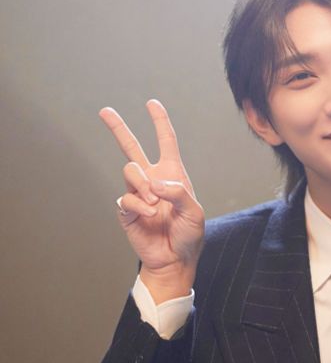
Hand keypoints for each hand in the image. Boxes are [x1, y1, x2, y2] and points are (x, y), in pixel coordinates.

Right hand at [100, 99, 204, 301]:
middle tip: (105, 111)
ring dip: (142, 185)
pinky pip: (126, 198)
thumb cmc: (189, 235)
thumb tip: (154, 183)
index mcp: (172, 174)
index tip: (151, 103)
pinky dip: (139, 206)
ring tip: (155, 204)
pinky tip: (149, 214)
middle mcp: (152, 180)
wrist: (175, 259)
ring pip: (129, 170)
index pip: (166, 141)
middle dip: (118, 128)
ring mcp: (138, 194)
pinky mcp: (126, 210)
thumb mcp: (194, 212)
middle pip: (132, 147)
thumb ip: (178, 193)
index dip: (159, 121)